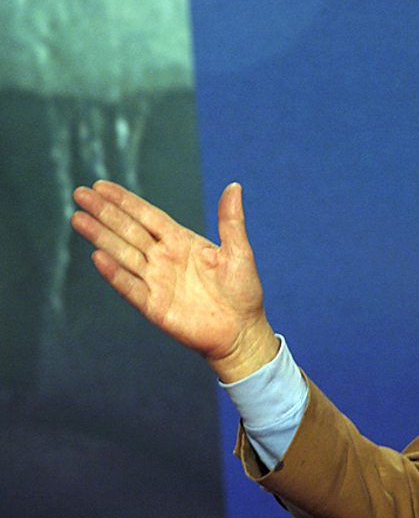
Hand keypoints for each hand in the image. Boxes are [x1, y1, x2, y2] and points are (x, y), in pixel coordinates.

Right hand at [71, 181, 277, 381]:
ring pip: (123, 254)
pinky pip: (130, 287)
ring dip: (101, 237)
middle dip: (104, 212)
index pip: (147, 216)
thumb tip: (234, 186)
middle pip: (129, 230)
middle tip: (79, 193)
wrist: (242, 331)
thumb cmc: (243, 291)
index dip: (125, 201)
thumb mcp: (239, 252)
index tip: (101, 185)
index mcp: (181, 242)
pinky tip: (98, 257)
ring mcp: (156, 281)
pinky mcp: (154, 306)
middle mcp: (164, 258)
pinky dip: (115, 273)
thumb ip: (231, 221)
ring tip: (77, 218)